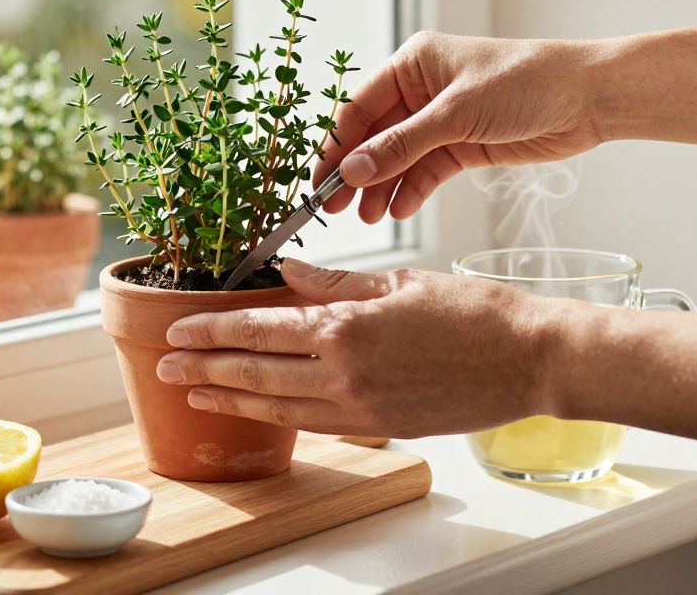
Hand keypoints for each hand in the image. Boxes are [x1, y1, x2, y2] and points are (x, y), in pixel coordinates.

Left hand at [157, 258, 564, 438]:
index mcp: (346, 328)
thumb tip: (284, 271)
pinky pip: (313, 423)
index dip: (212, 330)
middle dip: (204, 368)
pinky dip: (278, 415)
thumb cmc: (475, 313)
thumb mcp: (399, 281)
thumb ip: (334, 282)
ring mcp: (360, 408)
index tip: (178, 328)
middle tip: (165, 366)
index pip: (259, 329)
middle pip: (256, 371)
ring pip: (278, 405)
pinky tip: (258, 408)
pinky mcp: (379, 426)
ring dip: (231, 398)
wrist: (530, 361)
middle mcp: (344, 374)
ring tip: (195, 393)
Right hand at [315, 31, 601, 222]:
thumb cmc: (526, 83)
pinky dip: (411, 192)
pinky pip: (425, 172)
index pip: (358, 108)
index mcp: (412, 64)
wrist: (588, 98)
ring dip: (381, 188)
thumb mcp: (456, 115)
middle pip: (373, 137)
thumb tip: (353, 171)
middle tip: (334, 208)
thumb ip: (401, 145)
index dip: (337, 146)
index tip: (319, 181)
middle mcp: (421, 90)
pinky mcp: (462, 146)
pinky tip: (399, 211)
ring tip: (368, 218)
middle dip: (354, 173)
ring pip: (397, 159)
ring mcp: (441, 120)